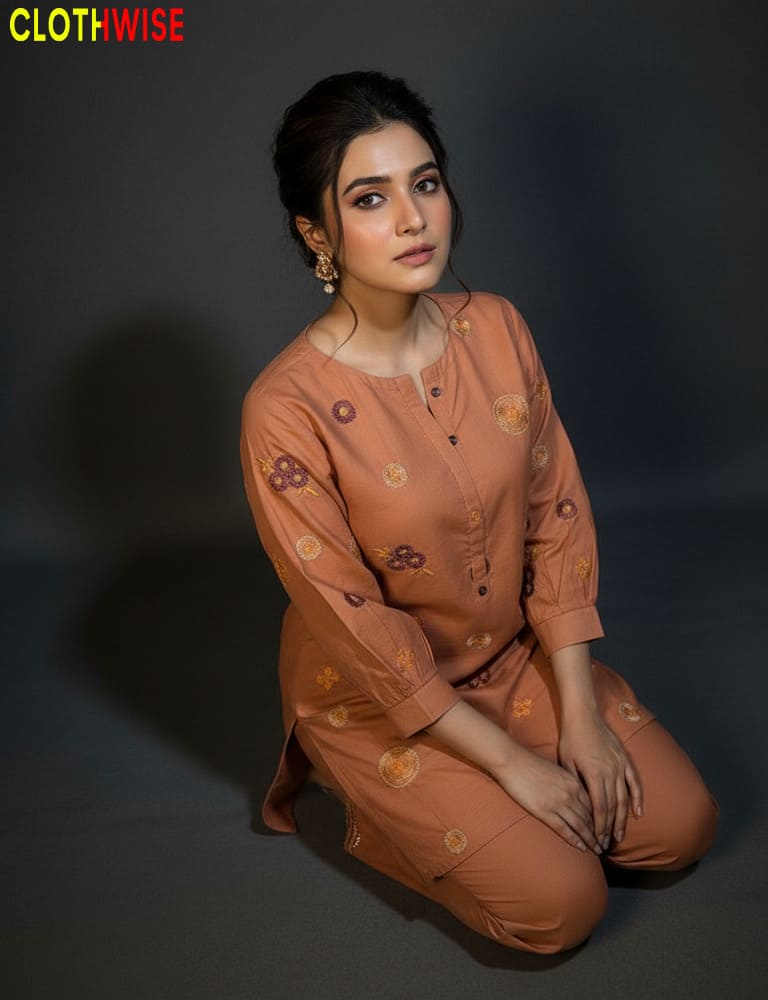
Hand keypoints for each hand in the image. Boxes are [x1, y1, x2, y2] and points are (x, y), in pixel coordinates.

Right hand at [492, 747, 602, 854]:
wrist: (513, 761)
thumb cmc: (531, 764)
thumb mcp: (556, 770)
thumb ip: (567, 783)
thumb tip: (574, 794)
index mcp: (574, 782)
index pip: (594, 804)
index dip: (601, 819)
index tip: (605, 828)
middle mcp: (570, 794)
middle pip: (590, 817)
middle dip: (599, 832)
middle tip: (605, 843)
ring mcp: (558, 803)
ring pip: (581, 826)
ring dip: (591, 840)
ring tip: (597, 850)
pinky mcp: (545, 811)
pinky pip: (564, 829)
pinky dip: (575, 840)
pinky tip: (582, 848)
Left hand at [557, 711, 642, 850]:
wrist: (584, 716)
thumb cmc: (571, 739)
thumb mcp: (567, 763)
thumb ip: (575, 784)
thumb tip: (580, 808)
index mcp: (594, 774)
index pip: (599, 808)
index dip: (599, 826)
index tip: (598, 840)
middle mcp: (610, 771)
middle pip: (613, 806)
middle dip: (610, 827)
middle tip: (608, 844)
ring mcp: (620, 765)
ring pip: (624, 798)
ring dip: (623, 818)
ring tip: (621, 835)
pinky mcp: (625, 759)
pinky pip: (634, 782)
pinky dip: (638, 798)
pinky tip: (638, 813)